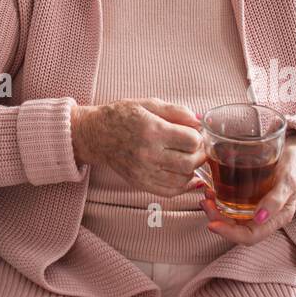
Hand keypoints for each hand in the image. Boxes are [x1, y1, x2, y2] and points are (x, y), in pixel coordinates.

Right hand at [71, 98, 205, 196]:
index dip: (198, 137)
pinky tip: (183, 175)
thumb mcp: (148, 104)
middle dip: (199, 155)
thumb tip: (199, 122)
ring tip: (186, 158)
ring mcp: (144, 171)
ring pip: (182, 179)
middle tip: (195, 148)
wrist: (96, 134)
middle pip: (189, 162)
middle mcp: (148, 153)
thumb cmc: (122, 116)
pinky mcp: (140, 183)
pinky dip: (182, 186)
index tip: (194, 134)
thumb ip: (176, 111)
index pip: (191, 141)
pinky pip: (170, 192)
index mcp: (152, 130)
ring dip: (191, 170)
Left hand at [195, 133, 295, 243]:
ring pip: (231, 218)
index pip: (250, 236)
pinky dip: (219, 200)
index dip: (229, 234)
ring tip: (206, 196)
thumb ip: (277, 200)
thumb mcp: (289, 181)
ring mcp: (256, 207)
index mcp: (276, 218)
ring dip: (216, 211)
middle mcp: (264, 216)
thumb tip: (260, 218)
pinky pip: (232, 204)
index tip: (212, 224)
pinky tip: (212, 189)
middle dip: (217, 220)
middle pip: (237, 228)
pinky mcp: (250, 196)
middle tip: (205, 203)